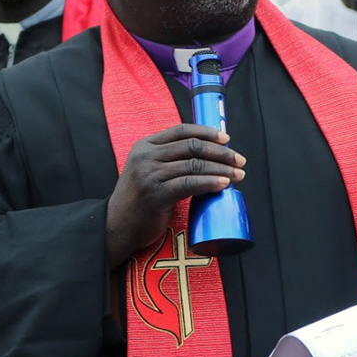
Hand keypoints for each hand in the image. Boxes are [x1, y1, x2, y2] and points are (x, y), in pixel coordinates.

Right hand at [106, 123, 245, 267]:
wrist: (116, 226)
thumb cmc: (139, 199)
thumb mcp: (148, 170)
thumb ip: (168, 159)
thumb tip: (206, 154)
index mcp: (144, 146)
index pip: (181, 130)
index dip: (206, 132)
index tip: (227, 139)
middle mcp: (145, 157)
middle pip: (191, 146)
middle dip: (220, 152)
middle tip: (239, 160)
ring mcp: (149, 175)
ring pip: (194, 165)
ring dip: (221, 169)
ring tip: (238, 176)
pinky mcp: (155, 195)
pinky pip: (189, 184)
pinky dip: (209, 183)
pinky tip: (223, 185)